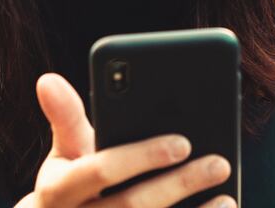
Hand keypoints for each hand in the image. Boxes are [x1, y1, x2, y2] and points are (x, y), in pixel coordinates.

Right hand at [15, 73, 234, 207]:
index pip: (100, 171)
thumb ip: (65, 117)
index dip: (141, 157)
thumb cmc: (70, 181)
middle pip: (133, 206)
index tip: (182, 142)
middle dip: (179, 184)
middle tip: (219, 163)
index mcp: (58, 189)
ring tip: (227, 198)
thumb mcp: (64, 150)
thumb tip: (47, 78)